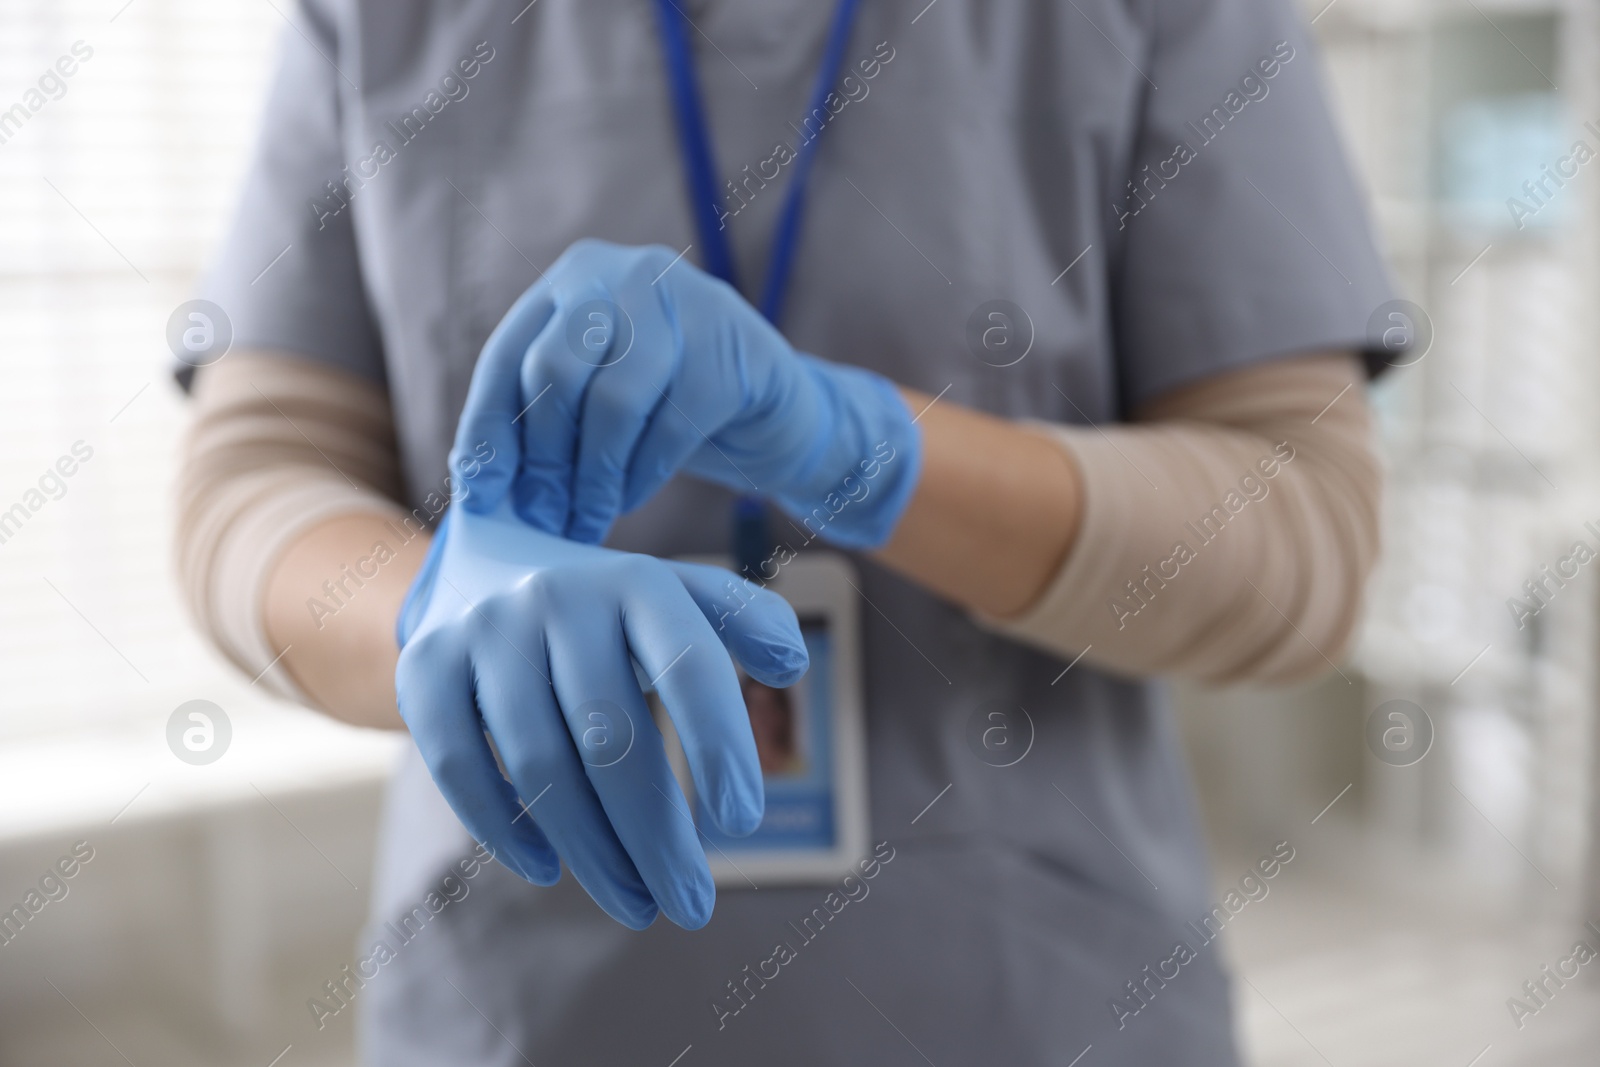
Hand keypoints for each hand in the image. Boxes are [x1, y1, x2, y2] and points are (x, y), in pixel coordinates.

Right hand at [394, 498, 808, 929]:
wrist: (483, 565)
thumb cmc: (609, 610)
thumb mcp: (676, 597)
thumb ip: (742, 621)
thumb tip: (791, 663)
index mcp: (636, 581)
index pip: (688, 663)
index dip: (719, 742)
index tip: (743, 822)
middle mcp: (558, 597)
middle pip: (611, 737)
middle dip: (656, 834)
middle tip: (692, 904)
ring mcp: (484, 631)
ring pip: (539, 764)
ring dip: (592, 850)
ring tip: (637, 903)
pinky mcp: (424, 668)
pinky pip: (458, 765)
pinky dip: (503, 828)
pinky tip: (549, 869)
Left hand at [451, 238, 921, 546]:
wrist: (778, 414)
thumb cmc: (670, 413)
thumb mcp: (599, 402)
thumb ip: (546, 419)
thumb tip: (477, 483)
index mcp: (574, 279)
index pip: (508, 355)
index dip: (488, 429)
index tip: (479, 494)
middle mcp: (625, 274)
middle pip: (555, 371)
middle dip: (543, 460)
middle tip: (543, 520)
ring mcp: (684, 301)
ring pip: (612, 400)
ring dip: (594, 477)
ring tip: (588, 522)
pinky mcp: (732, 344)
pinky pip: (670, 422)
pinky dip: (643, 474)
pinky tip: (632, 498)